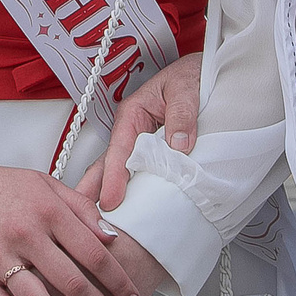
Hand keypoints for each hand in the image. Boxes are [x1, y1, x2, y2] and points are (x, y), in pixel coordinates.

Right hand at [90, 53, 200, 211]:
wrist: (212, 72)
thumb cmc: (193, 74)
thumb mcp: (186, 87)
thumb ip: (182, 113)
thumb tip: (179, 144)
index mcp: (133, 114)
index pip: (120, 150)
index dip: (114, 177)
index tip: (111, 201)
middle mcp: (132, 131)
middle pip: (109, 165)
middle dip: (94, 191)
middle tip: (83, 220)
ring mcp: (141, 143)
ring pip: (120, 172)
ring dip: (108, 194)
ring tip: (95, 223)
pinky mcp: (154, 153)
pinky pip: (139, 174)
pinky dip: (130, 191)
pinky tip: (127, 210)